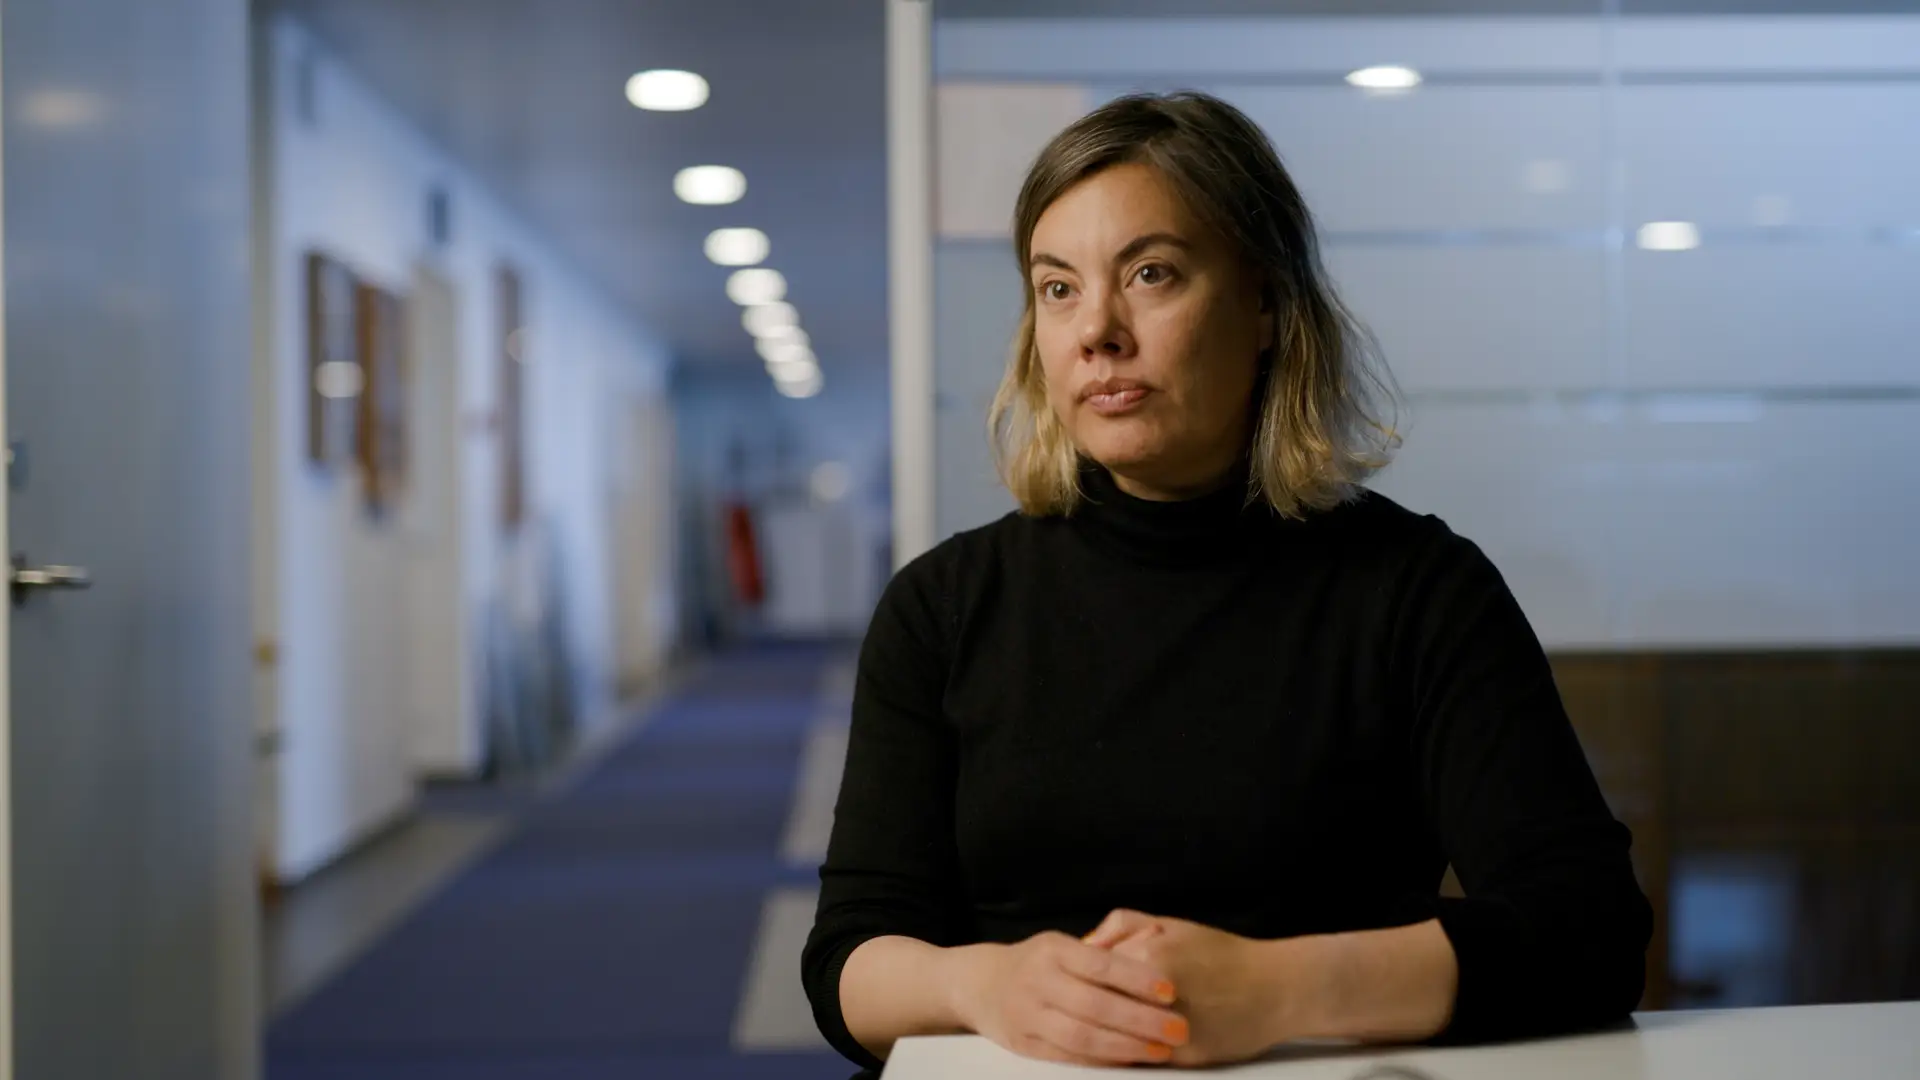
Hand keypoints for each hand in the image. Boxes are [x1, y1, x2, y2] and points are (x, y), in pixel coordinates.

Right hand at [947, 930, 1192, 1066]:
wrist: (981, 985)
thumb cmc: (1038, 962)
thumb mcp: (1064, 943)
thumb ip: (1107, 944)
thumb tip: (1156, 940)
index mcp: (1053, 950)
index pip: (1100, 964)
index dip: (1137, 978)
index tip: (1171, 991)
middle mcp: (1038, 981)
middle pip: (1094, 1005)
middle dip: (1141, 1019)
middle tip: (1179, 1028)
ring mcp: (1028, 1016)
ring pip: (1081, 1037)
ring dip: (1126, 1046)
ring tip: (1161, 1050)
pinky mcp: (1025, 1046)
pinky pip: (1068, 1057)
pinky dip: (1101, 1062)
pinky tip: (1130, 1060)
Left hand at [1084, 909, 1288, 1066]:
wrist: (1277, 988)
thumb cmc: (1223, 954)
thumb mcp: (1172, 924)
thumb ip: (1123, 926)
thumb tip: (1084, 944)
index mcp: (1150, 954)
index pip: (1090, 971)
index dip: (1077, 978)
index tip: (1071, 982)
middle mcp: (1156, 991)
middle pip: (1098, 1005)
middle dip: (1084, 1009)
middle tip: (1073, 1010)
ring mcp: (1169, 1027)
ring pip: (1113, 1036)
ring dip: (1099, 1035)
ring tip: (1091, 1030)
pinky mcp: (1183, 1056)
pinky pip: (1139, 1057)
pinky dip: (1127, 1052)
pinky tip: (1122, 1045)